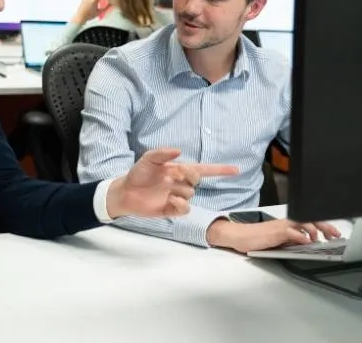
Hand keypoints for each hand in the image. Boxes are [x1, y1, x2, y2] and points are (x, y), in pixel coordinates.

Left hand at [72, 0, 103, 23]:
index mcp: (94, 0)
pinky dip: (91, 1)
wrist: (80, 17)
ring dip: (94, 0)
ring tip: (93, 8)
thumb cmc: (89, 16)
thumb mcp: (99, 12)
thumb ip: (106, 7)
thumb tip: (111, 4)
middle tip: (100, 4)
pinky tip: (89, 7)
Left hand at [106, 148, 238, 217]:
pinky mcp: (171, 210)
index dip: (220, 170)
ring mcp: (177, 197)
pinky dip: (180, 204)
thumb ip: (162, 153)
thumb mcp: (148, 159)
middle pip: (197, 180)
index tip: (236, 170)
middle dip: (190, 175)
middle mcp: (180, 183)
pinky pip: (185, 209)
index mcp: (179, 170)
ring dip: (181, 189)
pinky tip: (170, 200)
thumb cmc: (138, 173)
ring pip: (190, 194)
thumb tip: (179, 151)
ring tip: (165, 188)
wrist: (125, 192)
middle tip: (175, 174)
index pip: (204, 169)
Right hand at [206, 218, 340, 252]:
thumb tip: (307, 242)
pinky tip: (306, 241)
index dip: (324, 226)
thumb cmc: (258, 239)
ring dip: (314, 229)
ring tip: (321, 238)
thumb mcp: (279, 240)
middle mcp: (286, 222)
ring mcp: (281, 226)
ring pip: (301, 222)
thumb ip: (292, 240)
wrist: (241, 237)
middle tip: (336, 234)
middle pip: (309, 219)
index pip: (309, 221)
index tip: (335, 233)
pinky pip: (289, 232)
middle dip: (325, 226)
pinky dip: (299, 236)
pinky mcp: (274, 232)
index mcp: (288, 224)